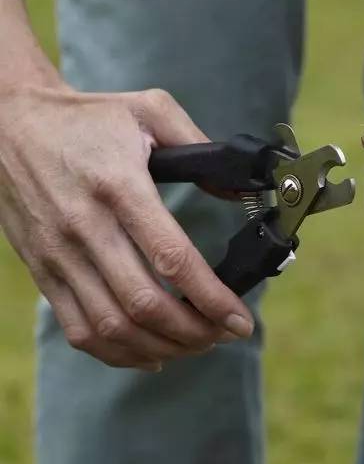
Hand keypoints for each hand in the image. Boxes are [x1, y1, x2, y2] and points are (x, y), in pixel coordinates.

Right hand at [0, 82, 255, 370]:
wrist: (6, 122)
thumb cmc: (88, 117)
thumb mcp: (149, 109)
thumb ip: (199, 143)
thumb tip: (239, 191)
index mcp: (119, 187)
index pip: (171, 259)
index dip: (212, 297)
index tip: (240, 318)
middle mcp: (85, 227)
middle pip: (144, 303)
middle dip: (195, 331)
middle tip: (225, 333)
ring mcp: (59, 254)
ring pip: (113, 326)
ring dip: (162, 346)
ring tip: (198, 345)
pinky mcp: (42, 270)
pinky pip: (79, 329)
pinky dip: (119, 353)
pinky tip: (152, 354)